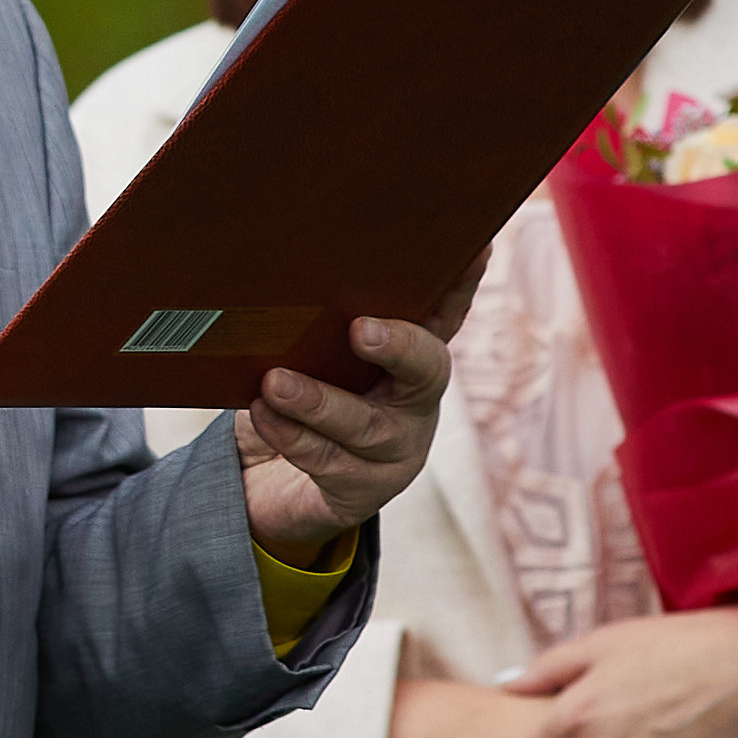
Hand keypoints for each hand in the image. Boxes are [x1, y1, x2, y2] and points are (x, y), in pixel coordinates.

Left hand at [237, 269, 476, 564]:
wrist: (269, 481)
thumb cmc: (299, 392)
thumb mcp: (312, 351)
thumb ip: (321, 319)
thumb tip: (297, 268)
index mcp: (411, 355)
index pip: (446, 312)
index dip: (463, 282)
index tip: (474, 248)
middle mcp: (415, 401)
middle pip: (426, 370)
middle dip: (399, 347)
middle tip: (362, 328)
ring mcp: (395, 450)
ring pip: (364, 424)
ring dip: (317, 401)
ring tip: (276, 382)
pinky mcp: (362, 489)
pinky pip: (326, 462)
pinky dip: (289, 435)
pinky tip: (263, 413)